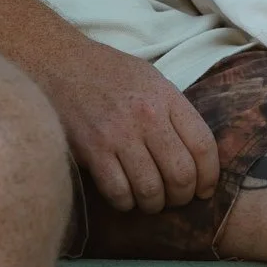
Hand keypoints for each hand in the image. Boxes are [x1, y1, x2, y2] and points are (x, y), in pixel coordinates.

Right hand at [19, 37, 218, 212]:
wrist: (57, 62)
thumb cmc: (106, 73)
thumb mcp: (149, 78)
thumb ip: (173, 111)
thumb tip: (194, 153)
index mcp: (166, 97)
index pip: (203, 145)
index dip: (209, 176)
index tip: (205, 190)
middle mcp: (147, 116)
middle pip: (181, 174)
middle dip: (183, 196)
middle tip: (176, 199)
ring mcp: (118, 134)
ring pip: (151, 189)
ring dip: (154, 204)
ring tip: (150, 202)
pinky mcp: (92, 150)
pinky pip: (118, 192)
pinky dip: (125, 203)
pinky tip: (124, 197)